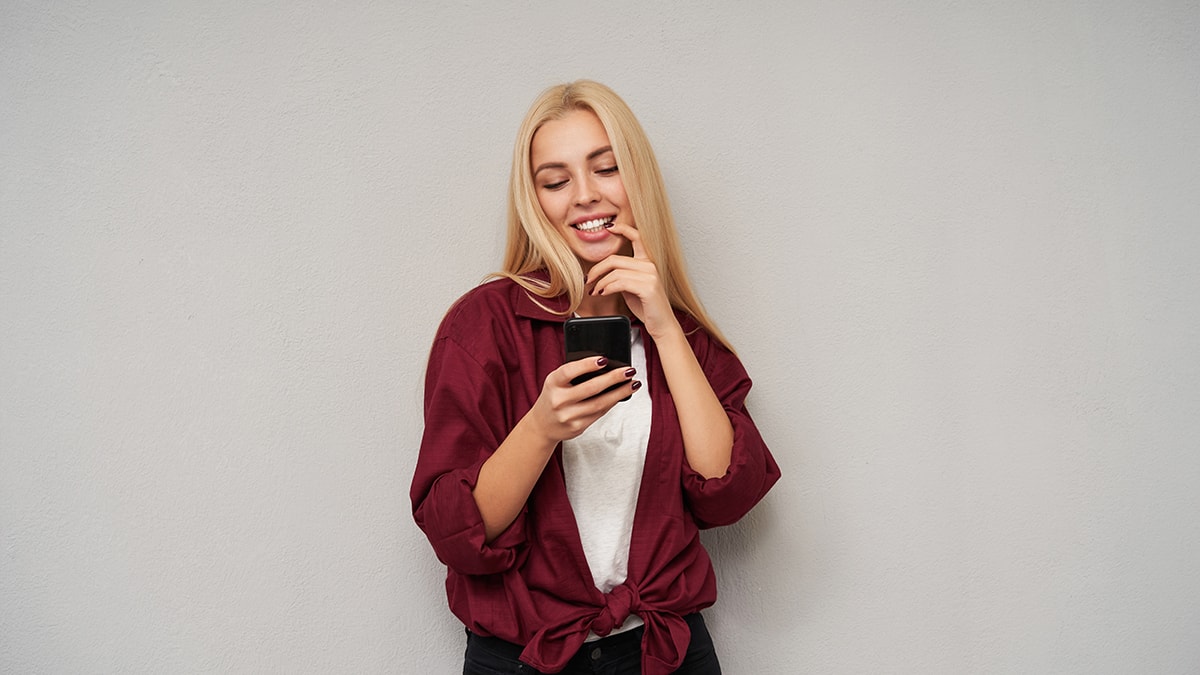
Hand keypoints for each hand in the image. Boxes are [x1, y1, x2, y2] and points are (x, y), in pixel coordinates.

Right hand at [525, 356, 638, 441]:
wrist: (542, 425)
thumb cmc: (553, 397)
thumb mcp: (556, 382)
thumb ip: (573, 374)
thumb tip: (604, 365)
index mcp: (552, 383)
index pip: (569, 371)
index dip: (586, 365)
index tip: (604, 359)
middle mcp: (559, 400)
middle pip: (591, 388)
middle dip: (613, 378)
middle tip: (629, 370)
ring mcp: (568, 416)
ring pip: (599, 403)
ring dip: (619, 393)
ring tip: (633, 383)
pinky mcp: (577, 427)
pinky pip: (600, 413)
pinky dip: (613, 402)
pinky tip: (622, 395)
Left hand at [585, 223, 682, 340]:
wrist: (662, 325)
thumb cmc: (647, 307)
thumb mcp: (632, 288)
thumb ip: (623, 276)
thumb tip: (604, 273)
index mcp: (647, 262)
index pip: (637, 237)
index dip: (622, 229)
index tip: (609, 227)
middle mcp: (650, 265)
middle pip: (615, 259)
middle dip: (597, 269)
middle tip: (588, 280)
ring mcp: (650, 276)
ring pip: (615, 272)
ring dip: (600, 282)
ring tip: (594, 291)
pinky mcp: (648, 287)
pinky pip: (620, 283)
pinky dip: (607, 288)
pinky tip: (603, 293)